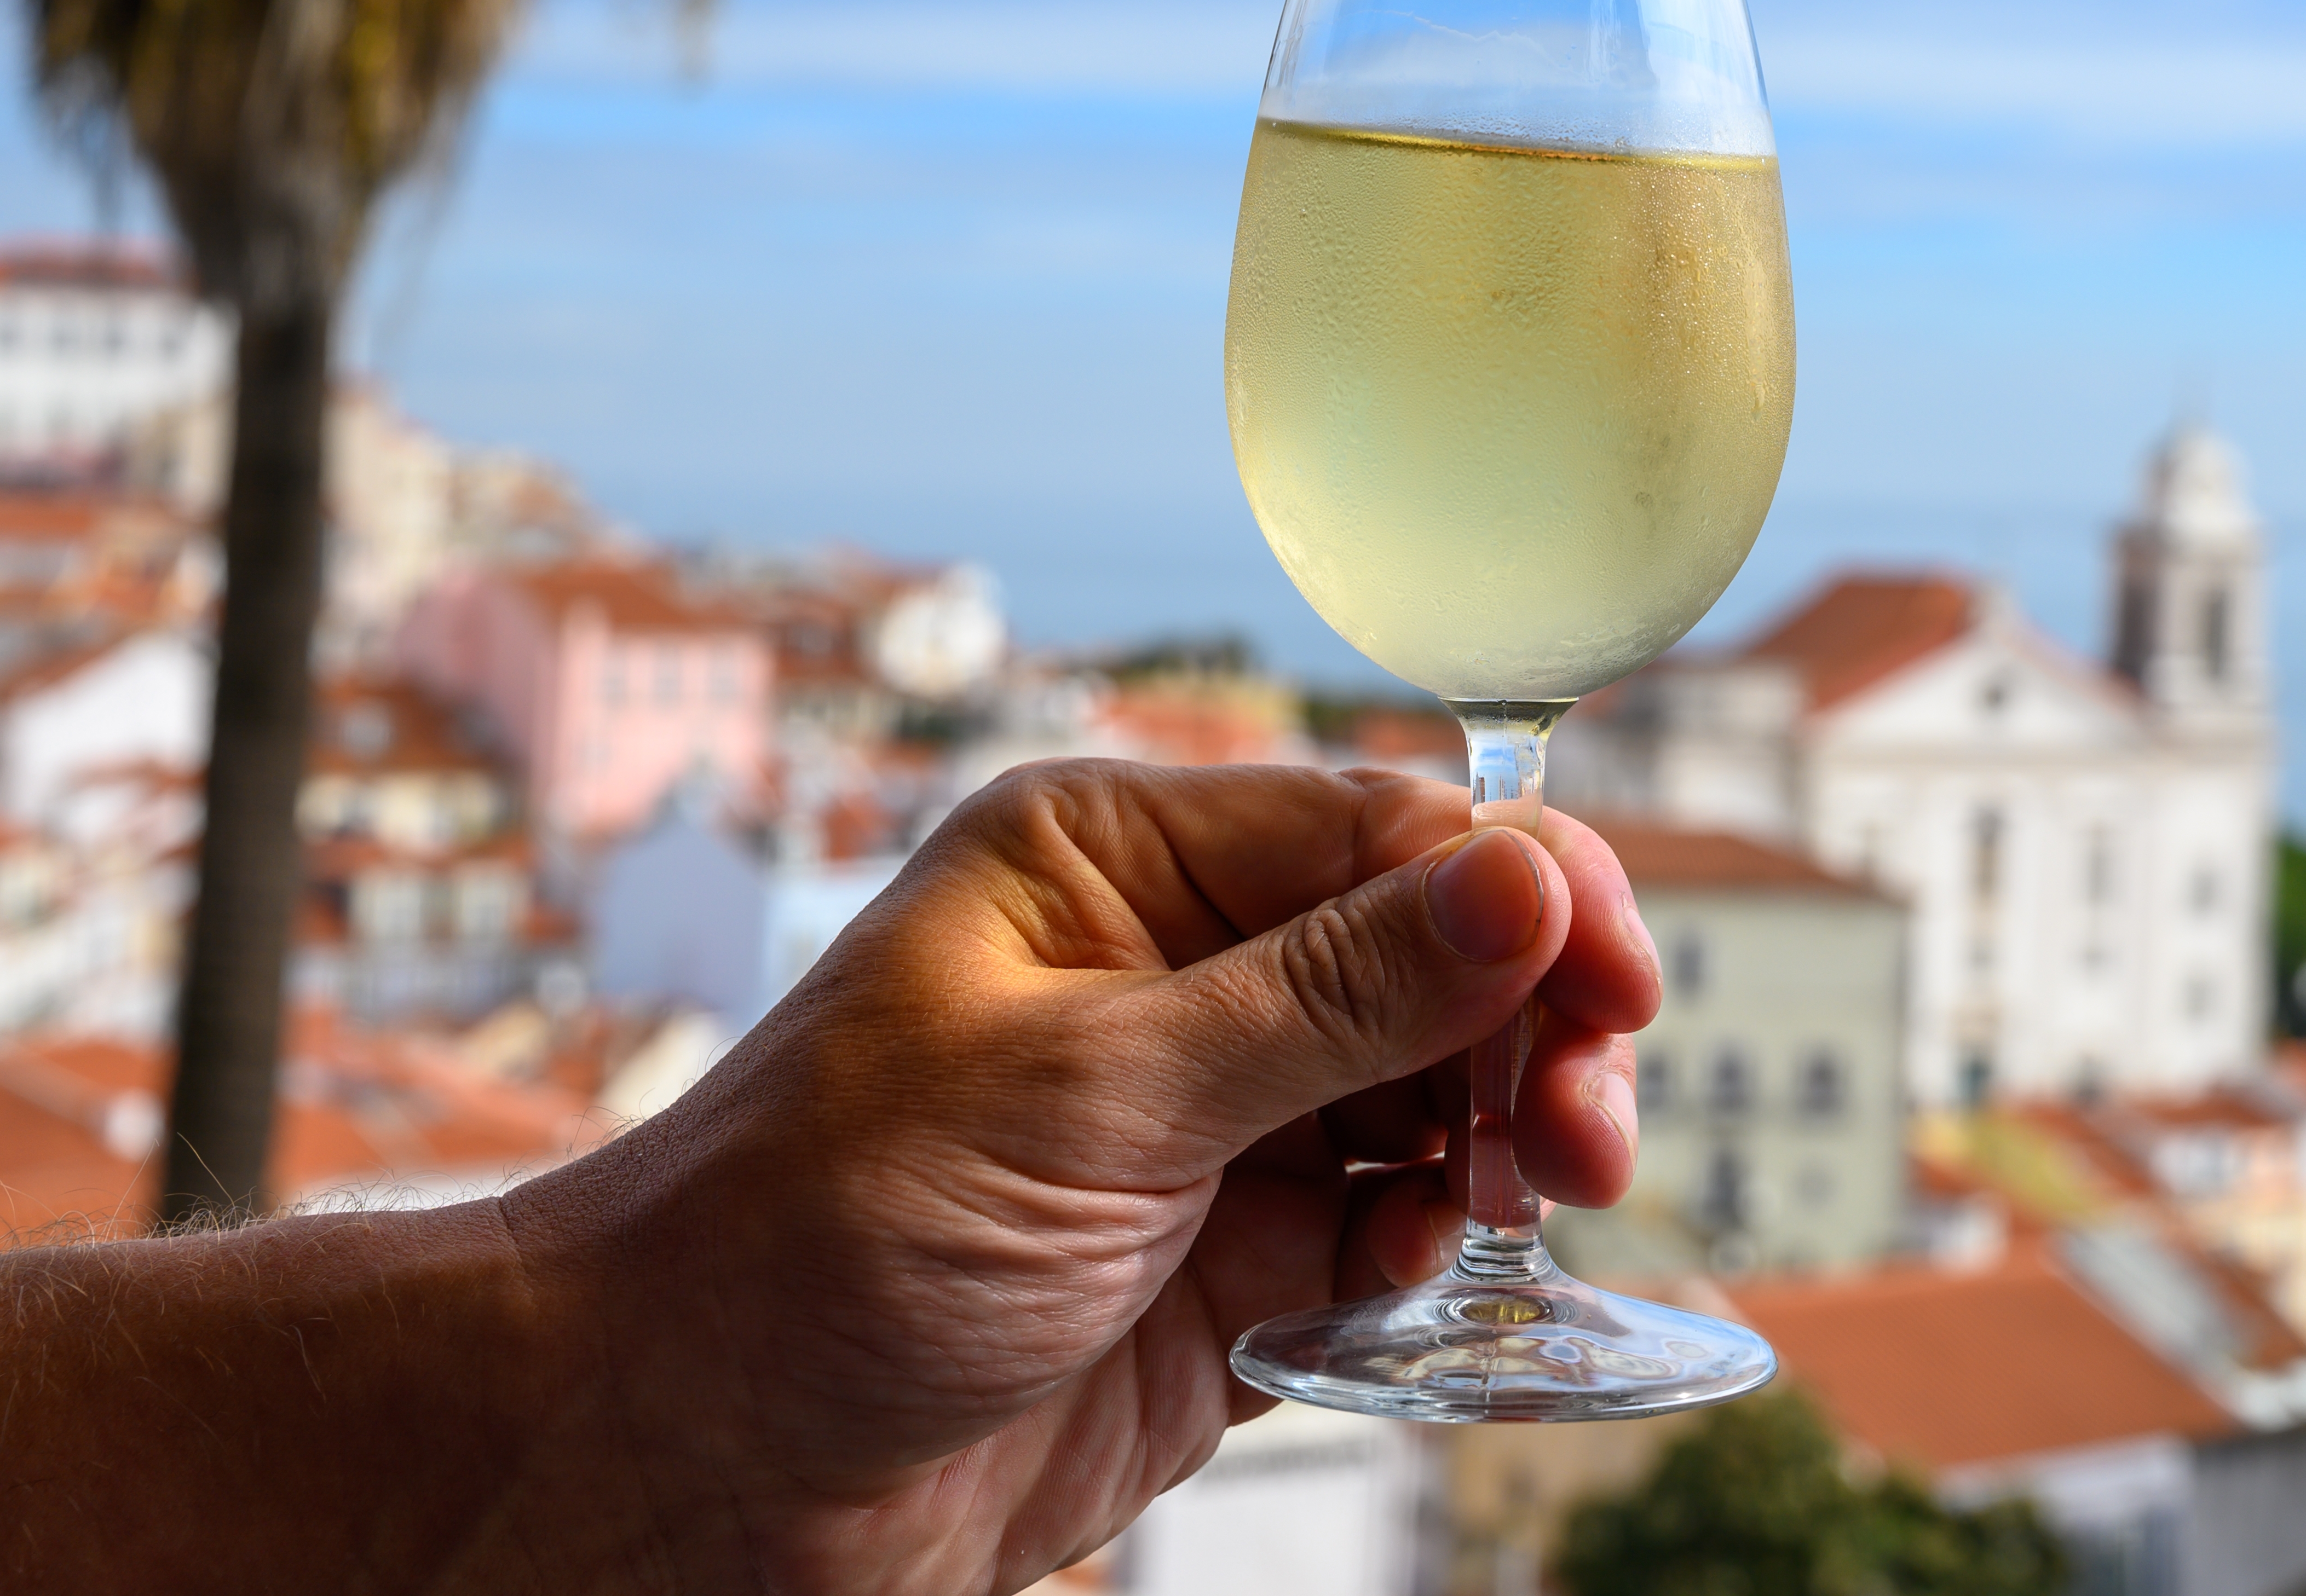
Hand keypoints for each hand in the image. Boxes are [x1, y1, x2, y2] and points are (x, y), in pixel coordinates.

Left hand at [513, 759, 1658, 1591]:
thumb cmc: (816, 1238)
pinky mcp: (1222, 1273)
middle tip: (1582, 1136)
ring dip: (1492, 1149)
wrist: (684, 1472)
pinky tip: (1392, 1283)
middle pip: (1431, 965)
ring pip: (1426, 1103)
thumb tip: (1529, 880)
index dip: (1525, 896)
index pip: (1381, 833)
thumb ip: (1332, 994)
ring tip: (1513, 1205)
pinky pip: (1383, 1237)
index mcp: (1116, 865)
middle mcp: (1172, 977)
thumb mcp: (1095, 1091)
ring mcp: (1203, 1129)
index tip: (1622, 982)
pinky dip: (1420, 1257)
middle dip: (1525, 1036)